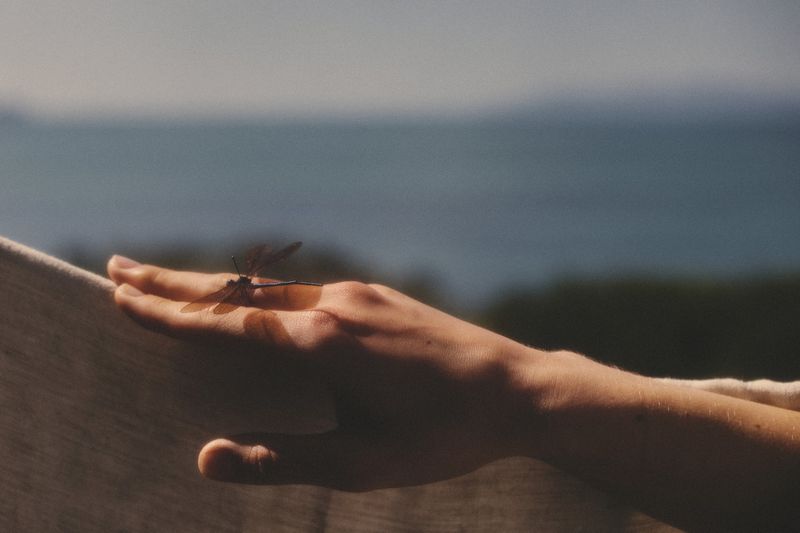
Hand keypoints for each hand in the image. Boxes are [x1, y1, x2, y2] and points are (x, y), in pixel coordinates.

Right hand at [107, 255, 543, 489]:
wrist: (518, 390)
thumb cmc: (441, 435)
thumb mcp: (361, 464)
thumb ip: (281, 460)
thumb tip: (206, 457)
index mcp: (322, 342)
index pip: (224, 325)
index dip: (167, 315)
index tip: (120, 299)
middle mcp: (333, 304)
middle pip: (235, 290)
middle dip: (172, 282)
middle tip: (118, 268)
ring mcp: (357, 293)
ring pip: (267, 287)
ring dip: (213, 286)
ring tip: (170, 284)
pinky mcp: (376, 296)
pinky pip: (301, 290)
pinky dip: (256, 293)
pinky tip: (248, 302)